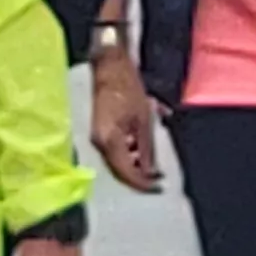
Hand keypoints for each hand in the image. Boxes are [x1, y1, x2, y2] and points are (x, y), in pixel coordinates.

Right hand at [86, 43, 162, 193]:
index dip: (142, 184)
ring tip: (153, 165)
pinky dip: (128, 155)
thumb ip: (147, 151)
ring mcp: (96, 138)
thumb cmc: (129, 90)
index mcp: (109, 141)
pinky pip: (113, 152)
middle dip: (139, 177)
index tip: (159, 187)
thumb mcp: (144, 121)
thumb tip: (150, 173)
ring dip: (134, 166)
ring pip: (116, 162)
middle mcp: (99, 143)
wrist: (109, 68)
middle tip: (158, 179)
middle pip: (119, 171)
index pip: (126, 173)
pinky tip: (141, 150)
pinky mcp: (99, 132)